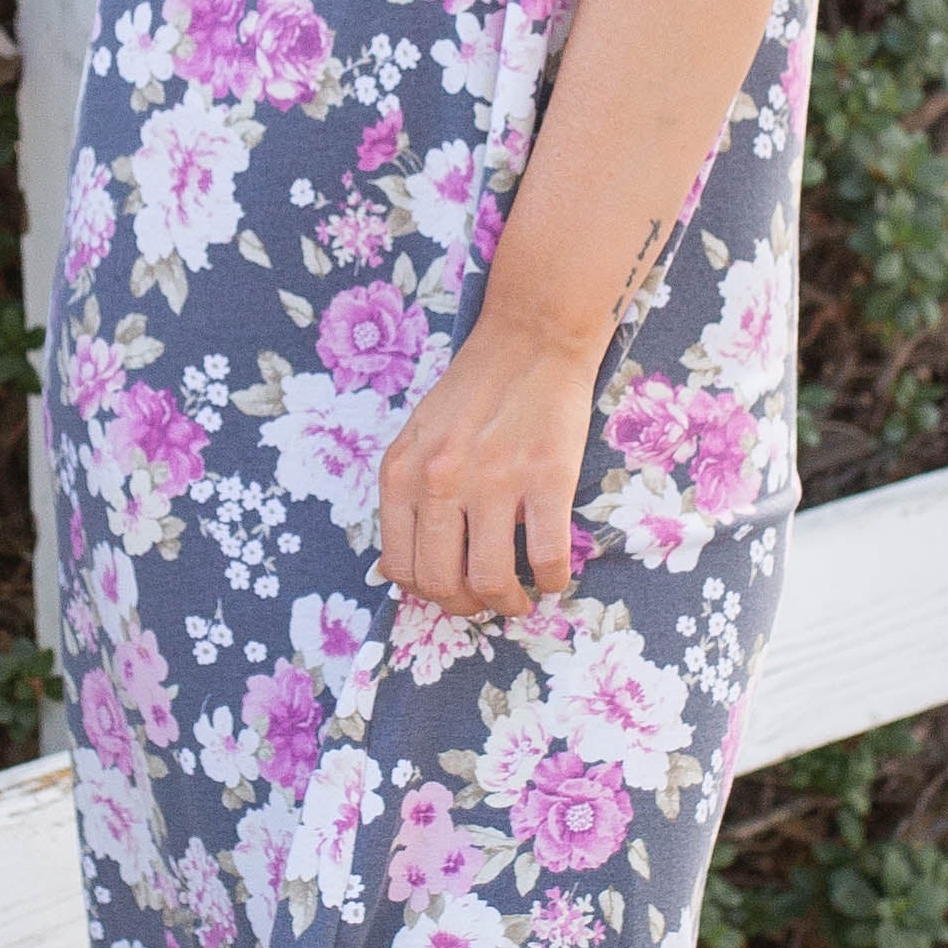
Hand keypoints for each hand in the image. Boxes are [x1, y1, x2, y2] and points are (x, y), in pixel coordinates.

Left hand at [376, 312, 598, 616]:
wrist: (529, 341)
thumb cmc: (473, 392)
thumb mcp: (417, 440)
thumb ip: (407, 497)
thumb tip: (395, 570)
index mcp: (401, 473)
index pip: (400, 567)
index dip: (428, 593)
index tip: (452, 590)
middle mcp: (439, 481)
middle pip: (441, 583)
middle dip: (467, 606)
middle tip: (487, 601)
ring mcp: (493, 480)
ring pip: (491, 580)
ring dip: (508, 603)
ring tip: (520, 597)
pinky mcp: (546, 477)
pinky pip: (546, 556)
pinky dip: (550, 581)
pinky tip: (552, 576)